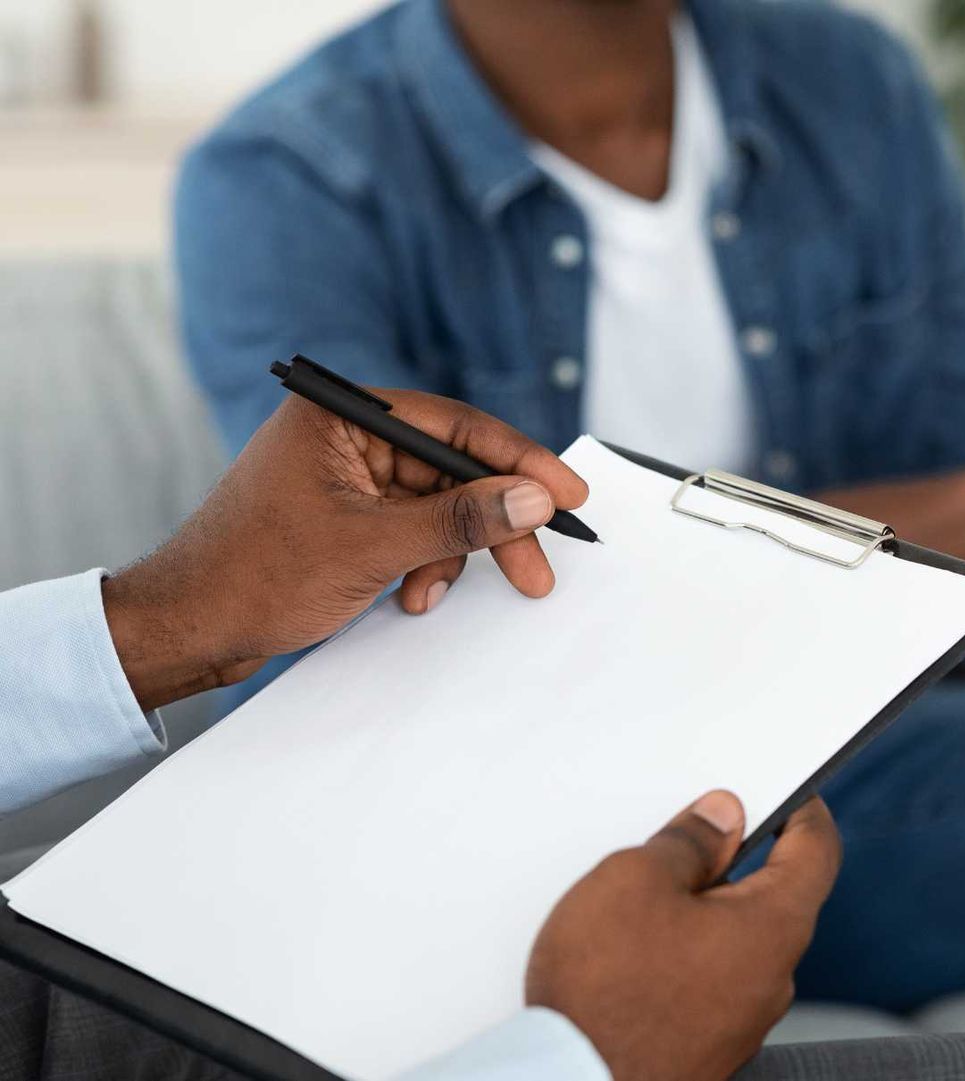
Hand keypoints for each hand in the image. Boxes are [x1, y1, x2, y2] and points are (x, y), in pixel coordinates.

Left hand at [100, 391, 589, 708]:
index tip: (567, 492)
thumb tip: (534, 497)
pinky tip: (409, 593)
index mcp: (341, 415)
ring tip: (432, 592)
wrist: (187, 630)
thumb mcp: (372, 548)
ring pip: (439, 506)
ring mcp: (347, 477)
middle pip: (454, 469)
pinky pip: (414, 529)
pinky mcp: (348, 514)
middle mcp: (347, 436)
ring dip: (451, 552)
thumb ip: (461, 520)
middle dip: (491, 521)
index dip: (519, 460)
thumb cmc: (253, 577)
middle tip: (537, 563)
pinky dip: (424, 563)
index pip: (454, 424)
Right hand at [526, 794, 841, 1080]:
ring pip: (735, 945)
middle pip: (772, 898)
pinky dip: (684, 961)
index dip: (803, 811)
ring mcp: (744, 1021)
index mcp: (774, 927)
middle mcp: (772, 979)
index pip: (817, 852)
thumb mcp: (635, 881)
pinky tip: (634, 960)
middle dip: (732, 865)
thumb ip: (689, 842)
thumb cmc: (603, 993)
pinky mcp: (711, 1050)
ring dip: (702, 917)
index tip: (789, 794)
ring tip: (640, 910)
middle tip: (684, 845)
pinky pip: (710, 985)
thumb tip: (721, 820)